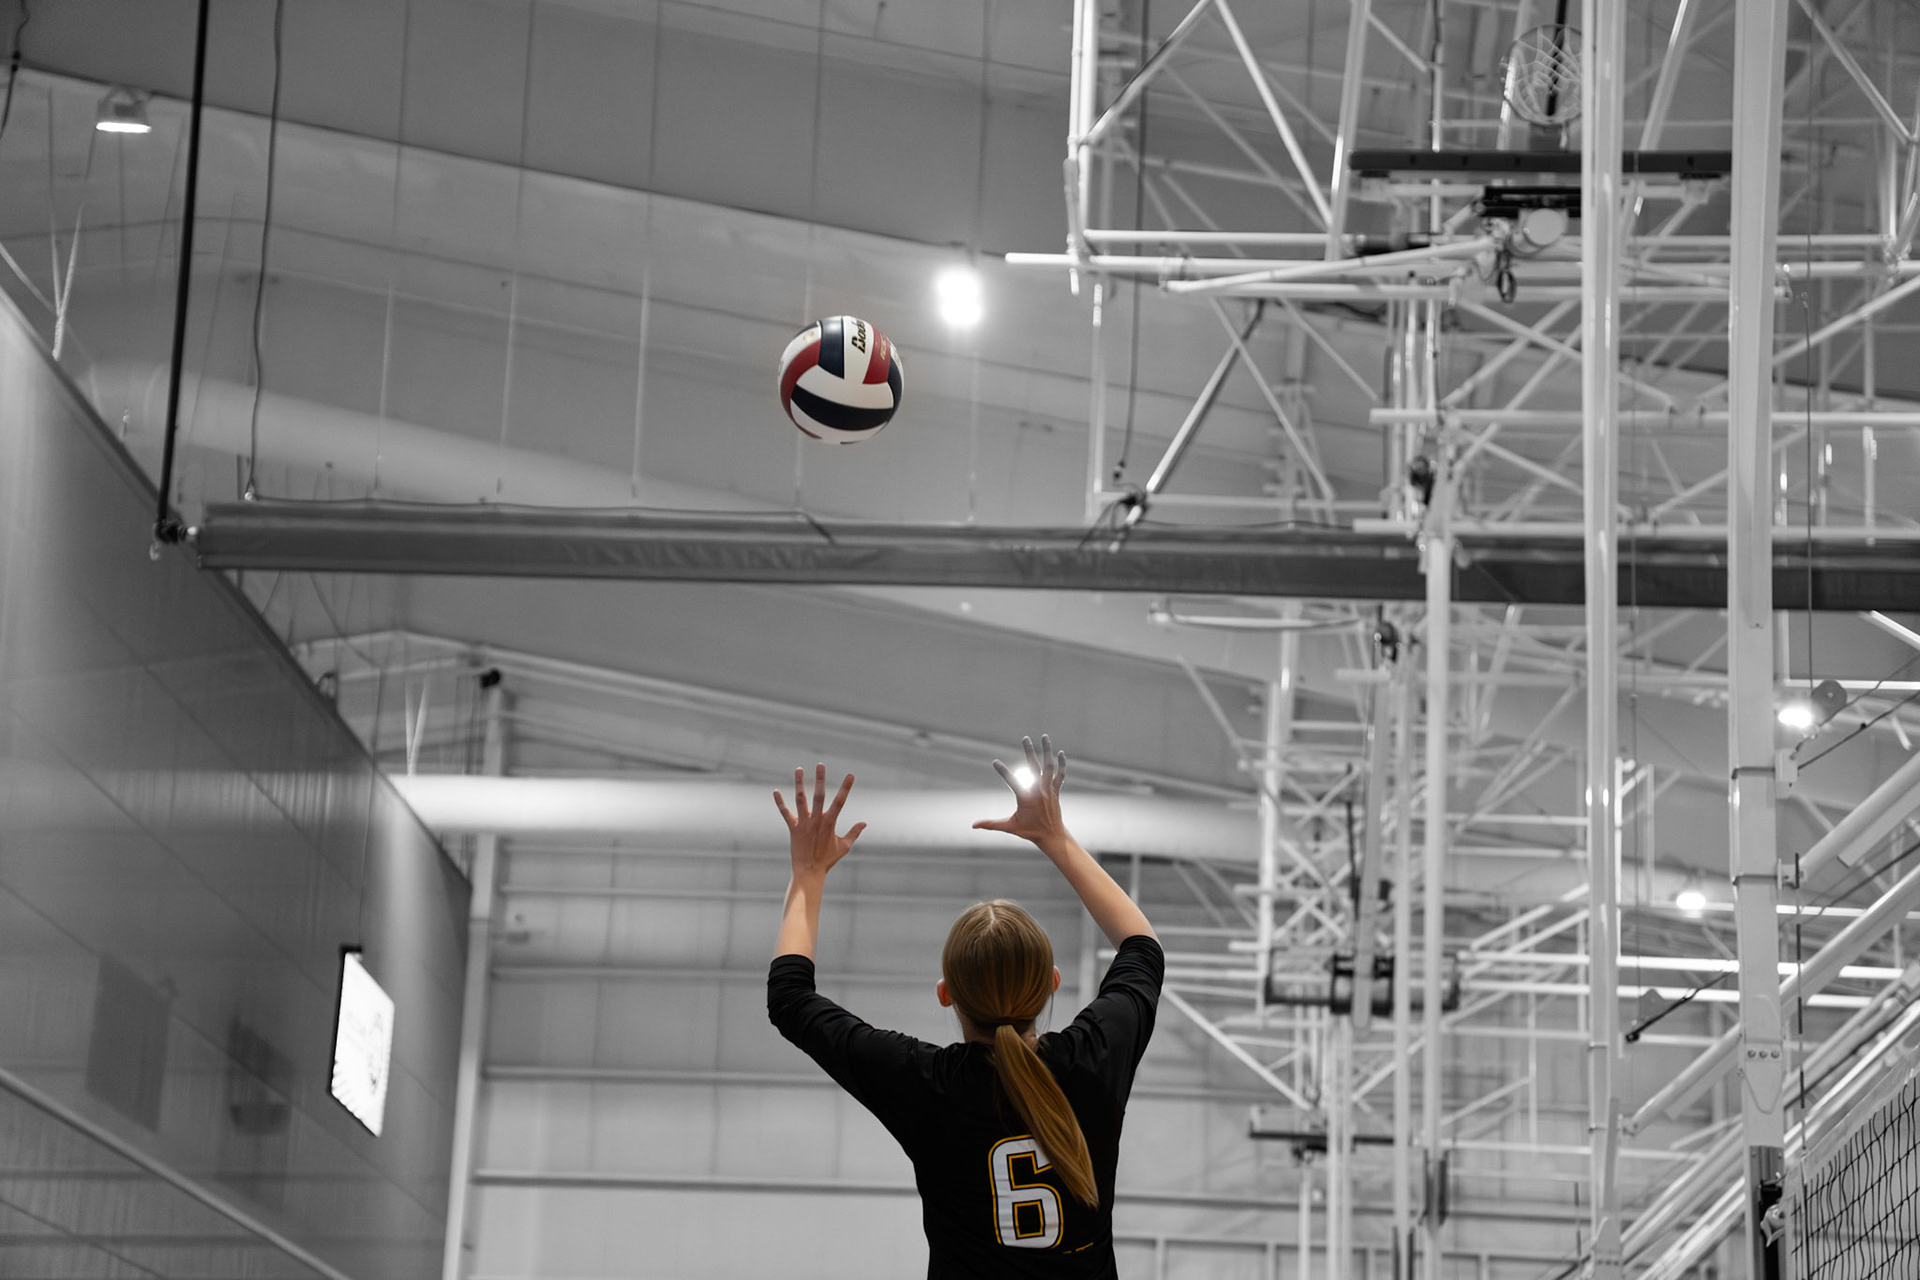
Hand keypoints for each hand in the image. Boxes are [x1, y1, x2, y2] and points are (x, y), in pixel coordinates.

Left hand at [773, 764, 865, 881]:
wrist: (809, 871)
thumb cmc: (827, 860)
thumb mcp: (844, 846)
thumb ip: (854, 833)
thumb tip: (864, 823)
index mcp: (830, 823)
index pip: (840, 801)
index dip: (846, 787)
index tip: (851, 775)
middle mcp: (816, 820)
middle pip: (819, 796)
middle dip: (820, 779)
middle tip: (820, 764)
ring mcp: (803, 824)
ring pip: (801, 800)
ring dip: (799, 784)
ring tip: (798, 769)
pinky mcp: (793, 829)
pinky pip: (785, 813)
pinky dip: (780, 803)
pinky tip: (775, 791)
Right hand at [972, 735, 1069, 848]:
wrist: (1051, 836)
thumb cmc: (1029, 831)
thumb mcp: (1009, 827)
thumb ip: (991, 824)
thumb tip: (973, 826)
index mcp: (1026, 799)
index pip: (1012, 781)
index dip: (1003, 771)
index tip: (995, 762)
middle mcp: (1038, 791)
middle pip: (1034, 767)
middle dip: (1029, 751)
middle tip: (1025, 738)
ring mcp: (1048, 790)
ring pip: (1049, 767)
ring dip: (1047, 751)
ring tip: (1044, 737)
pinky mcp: (1056, 791)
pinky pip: (1060, 775)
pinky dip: (1061, 764)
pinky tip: (1060, 753)